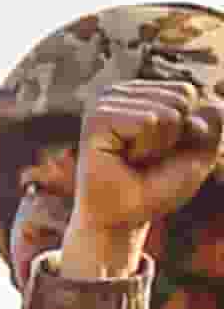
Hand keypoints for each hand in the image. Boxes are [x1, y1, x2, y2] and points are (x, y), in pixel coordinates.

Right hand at [65, 84, 223, 277]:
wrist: (121, 217)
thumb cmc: (156, 185)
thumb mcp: (200, 152)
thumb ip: (216, 123)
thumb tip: (215, 101)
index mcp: (140, 93)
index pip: (186, 91)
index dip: (187, 127)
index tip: (161, 150)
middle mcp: (120, 92)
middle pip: (181, 96)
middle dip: (175, 135)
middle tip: (146, 157)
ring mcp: (105, 102)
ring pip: (168, 111)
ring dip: (159, 144)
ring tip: (134, 158)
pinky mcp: (97, 117)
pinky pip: (149, 121)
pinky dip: (146, 147)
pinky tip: (124, 157)